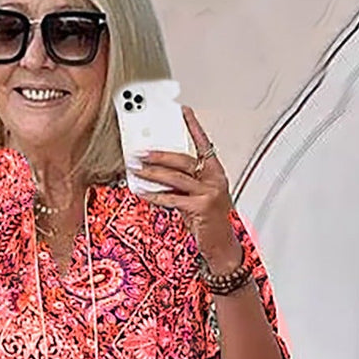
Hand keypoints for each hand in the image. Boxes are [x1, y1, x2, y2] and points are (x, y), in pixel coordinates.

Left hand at [130, 106, 241, 273]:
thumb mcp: (199, 197)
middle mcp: (214, 180)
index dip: (193, 126)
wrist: (222, 246)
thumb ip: (183, 185)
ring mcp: (209, 193)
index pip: (203, 143)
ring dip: (152, 173)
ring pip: (176, 178)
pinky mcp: (201, 208)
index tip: (183, 111)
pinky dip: (154, 195)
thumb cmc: (210, 222)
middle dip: (159, 155)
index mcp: (216, 173)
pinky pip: (172, 199)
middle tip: (141, 151)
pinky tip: (142, 192)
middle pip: (184, 160)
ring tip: (136, 169)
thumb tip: (158, 174)